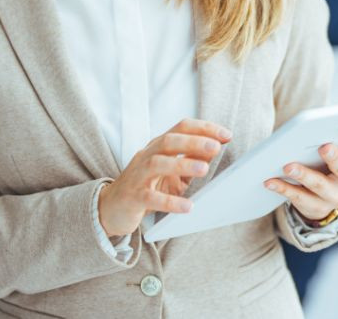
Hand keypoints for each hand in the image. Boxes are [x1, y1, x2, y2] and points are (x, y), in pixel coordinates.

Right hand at [97, 119, 231, 236]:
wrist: (111, 208)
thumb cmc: (146, 187)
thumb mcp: (171, 172)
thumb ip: (190, 160)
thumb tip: (215, 149)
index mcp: (158, 147)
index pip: (181, 128)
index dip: (204, 128)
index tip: (226, 134)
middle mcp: (147, 156)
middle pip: (168, 141)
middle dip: (194, 142)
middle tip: (216, 146)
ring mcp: (138, 176)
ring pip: (157, 164)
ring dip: (182, 164)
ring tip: (203, 169)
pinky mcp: (133, 198)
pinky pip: (150, 197)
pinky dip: (170, 202)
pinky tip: (188, 206)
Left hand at [264, 127, 337, 222]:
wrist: (327, 194)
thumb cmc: (334, 161)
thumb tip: (321, 126)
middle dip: (335, 158)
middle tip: (324, 146)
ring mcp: (336, 198)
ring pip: (320, 186)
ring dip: (304, 175)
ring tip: (288, 166)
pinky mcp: (317, 208)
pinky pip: (298, 198)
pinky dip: (283, 188)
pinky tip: (271, 181)